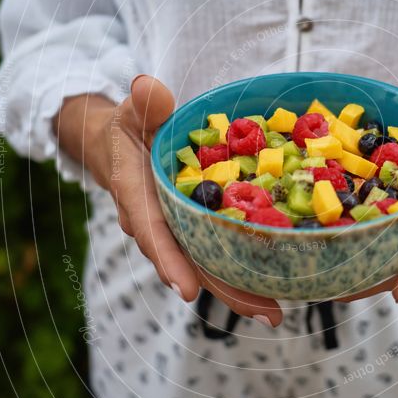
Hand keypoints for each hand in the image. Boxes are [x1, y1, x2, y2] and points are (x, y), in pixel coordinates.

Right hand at [54, 75, 282, 326]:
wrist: (121, 149)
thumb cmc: (131, 128)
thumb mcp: (133, 111)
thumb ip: (143, 104)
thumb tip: (148, 87)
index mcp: (137, 195)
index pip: (151, 231)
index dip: (169, 260)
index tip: (186, 289)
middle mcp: (155, 224)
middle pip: (187, 264)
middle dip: (222, 290)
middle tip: (262, 311)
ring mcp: (175, 233)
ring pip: (205, 268)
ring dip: (239, 292)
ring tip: (276, 311)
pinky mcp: (192, 233)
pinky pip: (215, 256)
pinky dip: (241, 274)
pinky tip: (272, 289)